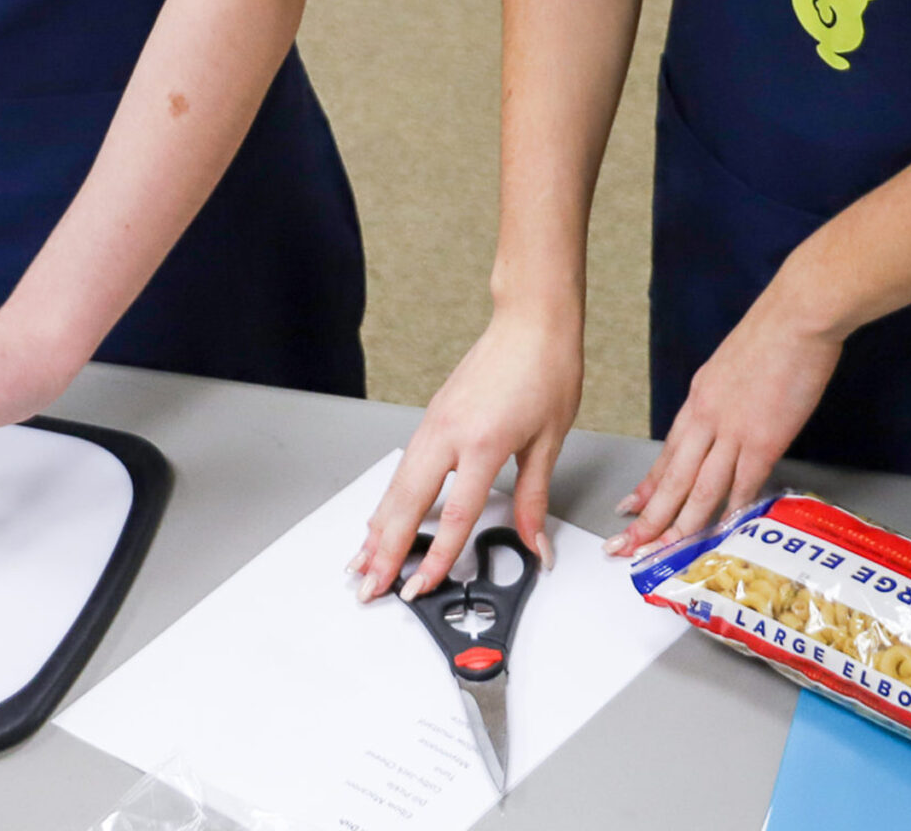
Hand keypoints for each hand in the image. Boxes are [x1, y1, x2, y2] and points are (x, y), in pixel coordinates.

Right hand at [349, 303, 582, 602]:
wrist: (531, 323)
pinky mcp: (433, 416)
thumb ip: (534, 499)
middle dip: (384, 549)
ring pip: (397, 484)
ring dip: (378, 525)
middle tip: (368, 583)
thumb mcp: (549, 442)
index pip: (454, 515)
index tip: (420, 586)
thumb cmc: (546, 371)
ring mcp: (435, 422)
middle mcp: (449, 432)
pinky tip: (381, 516)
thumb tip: (535, 543)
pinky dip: (389, 497)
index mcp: (482, 442)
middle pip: (408, 502)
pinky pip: (404, 466)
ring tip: (361, 559)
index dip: (436, 557)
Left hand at [609, 286, 843, 557]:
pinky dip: (732, 510)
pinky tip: (723, 531)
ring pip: (699, 489)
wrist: (795, 318)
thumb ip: (721, 403)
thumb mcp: (728, 370)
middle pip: (671, 479)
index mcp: (697, 402)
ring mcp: (733, 431)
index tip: (630, 512)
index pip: (666, 456)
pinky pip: (744, 483)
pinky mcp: (765, 438)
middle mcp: (706, 419)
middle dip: (647, 519)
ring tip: (663, 553)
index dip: (647, 488)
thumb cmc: (770, 338)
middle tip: (627, 546)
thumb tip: (723, 427)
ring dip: (680, 526)